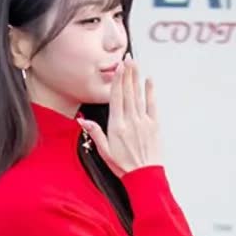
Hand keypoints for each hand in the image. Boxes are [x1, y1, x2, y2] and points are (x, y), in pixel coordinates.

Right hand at [77, 59, 161, 178]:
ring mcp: (143, 122)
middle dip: (127, 74)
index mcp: (116, 126)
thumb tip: (82, 121)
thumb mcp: (104, 152)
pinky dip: (150, 92)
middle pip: (128, 92)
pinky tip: (148, 81)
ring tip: (135, 64)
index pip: (116, 98)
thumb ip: (95, 134)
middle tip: (127, 58)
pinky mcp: (153, 126)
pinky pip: (152, 105)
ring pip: (138, 95)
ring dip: (136, 78)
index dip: (117, 80)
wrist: (144, 177)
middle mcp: (130, 120)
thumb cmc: (123, 166)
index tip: (118, 67)